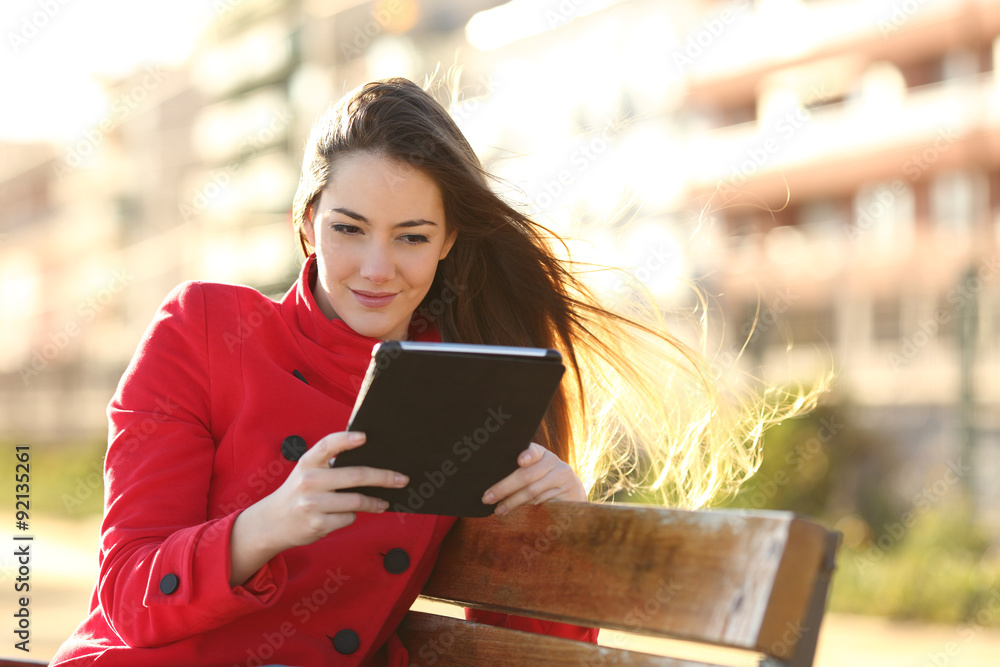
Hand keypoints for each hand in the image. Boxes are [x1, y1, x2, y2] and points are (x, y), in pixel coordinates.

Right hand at [229, 431, 406, 585]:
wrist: (271, 523)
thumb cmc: (298, 493)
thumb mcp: (306, 472)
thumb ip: (329, 465)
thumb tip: (371, 463)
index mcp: (307, 463)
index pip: (326, 446)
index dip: (345, 440)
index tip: (365, 437)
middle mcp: (308, 481)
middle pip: (355, 476)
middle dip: (383, 477)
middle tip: (401, 479)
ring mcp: (312, 504)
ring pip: (356, 501)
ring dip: (373, 502)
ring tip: (382, 502)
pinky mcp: (317, 524)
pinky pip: (349, 518)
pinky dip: (352, 516)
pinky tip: (346, 515)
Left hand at [481, 442, 586, 515]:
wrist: (571, 491)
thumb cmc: (542, 480)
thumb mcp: (532, 472)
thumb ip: (517, 473)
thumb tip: (491, 488)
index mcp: (540, 453)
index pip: (533, 451)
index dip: (527, 455)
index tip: (520, 461)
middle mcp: (552, 461)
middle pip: (527, 475)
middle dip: (505, 487)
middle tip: (487, 497)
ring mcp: (561, 476)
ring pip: (533, 491)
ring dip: (512, 502)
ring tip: (498, 509)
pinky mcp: (566, 493)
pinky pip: (543, 502)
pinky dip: (527, 508)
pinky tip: (516, 512)